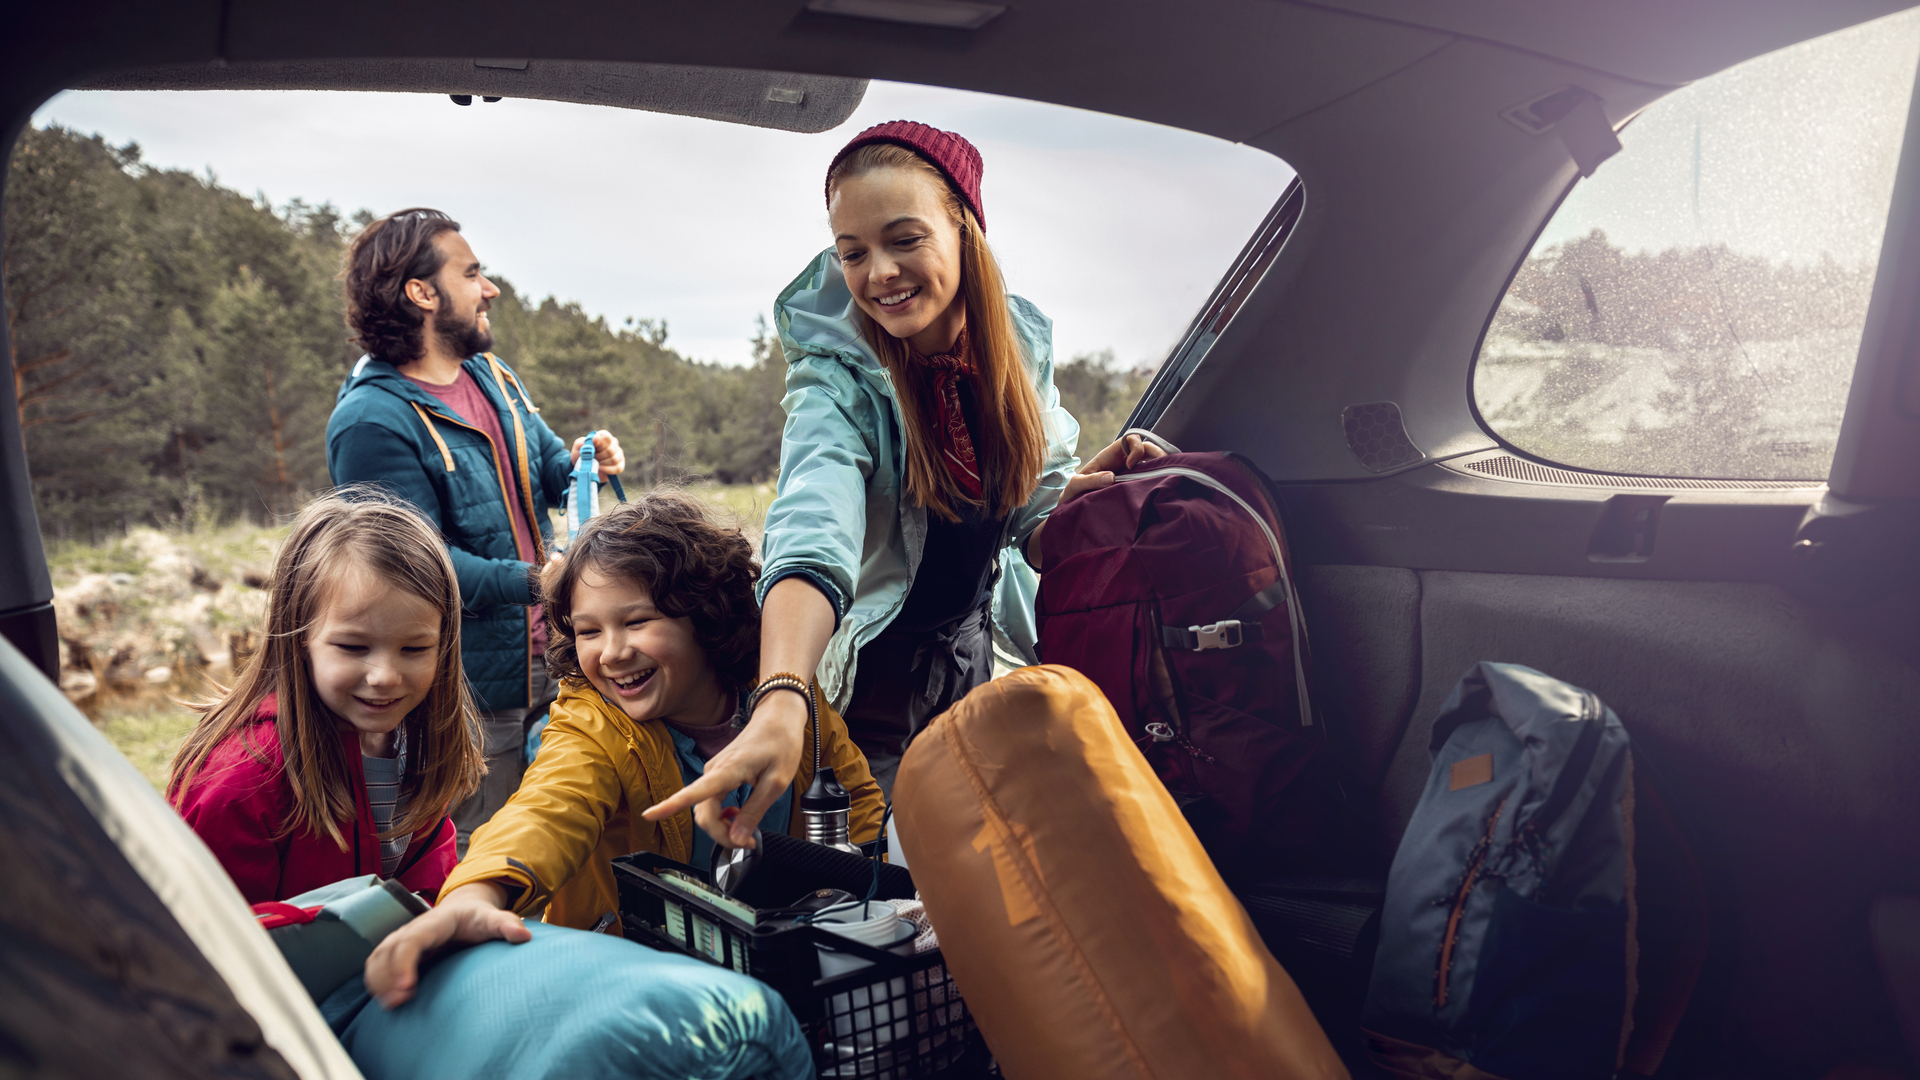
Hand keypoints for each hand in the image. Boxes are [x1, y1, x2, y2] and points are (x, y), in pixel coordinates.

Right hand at [363, 882, 528, 1007]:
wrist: (464, 910)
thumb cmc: (477, 918)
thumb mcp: (493, 918)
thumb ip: (506, 924)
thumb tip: (524, 936)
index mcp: (434, 923)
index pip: (411, 940)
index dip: (404, 962)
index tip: (407, 986)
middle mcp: (412, 930)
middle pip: (388, 951)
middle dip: (388, 977)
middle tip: (399, 1002)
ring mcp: (401, 940)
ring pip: (378, 958)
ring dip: (378, 981)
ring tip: (392, 1005)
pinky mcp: (396, 952)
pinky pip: (376, 965)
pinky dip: (375, 982)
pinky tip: (387, 1001)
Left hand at [570, 432, 626, 479]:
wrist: (583, 469)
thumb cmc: (581, 455)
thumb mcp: (578, 448)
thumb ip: (584, 442)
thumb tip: (595, 439)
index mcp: (603, 436)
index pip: (606, 437)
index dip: (599, 443)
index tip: (592, 447)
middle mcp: (613, 443)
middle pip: (610, 450)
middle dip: (598, 457)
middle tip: (591, 458)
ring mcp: (618, 454)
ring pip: (614, 459)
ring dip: (602, 463)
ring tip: (594, 464)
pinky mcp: (620, 465)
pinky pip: (617, 468)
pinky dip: (607, 470)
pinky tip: (600, 469)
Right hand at [642, 687, 806, 848]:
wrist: (779, 717)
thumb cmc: (780, 743)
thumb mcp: (776, 783)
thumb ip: (754, 812)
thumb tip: (737, 838)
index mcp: (727, 770)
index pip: (692, 793)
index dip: (668, 806)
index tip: (648, 815)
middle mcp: (713, 771)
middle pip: (702, 813)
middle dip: (720, 834)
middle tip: (747, 842)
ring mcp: (713, 772)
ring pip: (705, 810)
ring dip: (721, 826)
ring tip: (745, 828)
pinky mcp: (717, 774)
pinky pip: (710, 801)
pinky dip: (721, 816)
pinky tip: (736, 815)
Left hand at [1061, 434, 1166, 505]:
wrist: (1075, 505)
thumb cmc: (1074, 492)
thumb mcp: (1077, 485)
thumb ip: (1091, 480)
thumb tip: (1111, 477)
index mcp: (1110, 455)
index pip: (1130, 440)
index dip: (1135, 448)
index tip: (1131, 465)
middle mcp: (1123, 460)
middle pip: (1146, 447)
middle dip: (1156, 452)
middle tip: (1163, 465)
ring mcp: (1131, 471)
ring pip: (1151, 460)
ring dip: (1161, 464)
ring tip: (1168, 474)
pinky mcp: (1134, 483)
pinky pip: (1149, 476)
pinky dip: (1158, 477)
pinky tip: (1161, 484)